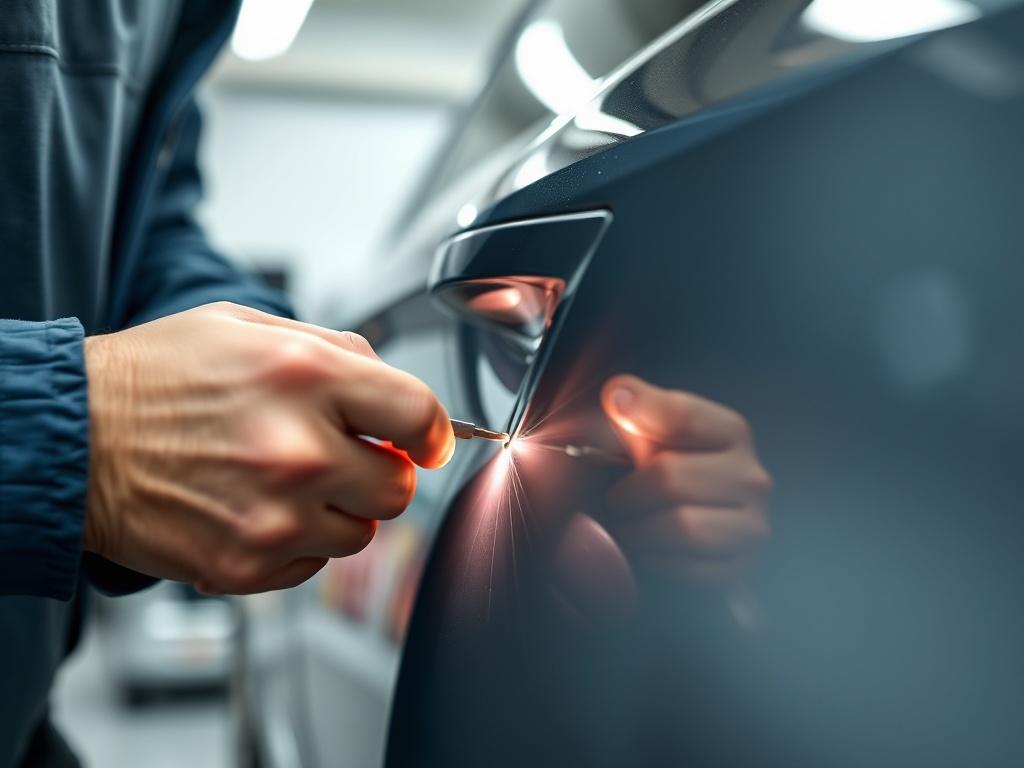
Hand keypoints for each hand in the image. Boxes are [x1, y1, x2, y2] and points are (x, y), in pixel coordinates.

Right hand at [83, 302, 453, 593]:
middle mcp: (296, 451)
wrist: (74, 440)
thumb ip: (336, 350)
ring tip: (288, 481)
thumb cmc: (157, 378)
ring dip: (340, 508)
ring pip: (362, 532)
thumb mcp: (247, 325)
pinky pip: (315, 565)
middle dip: (382, 470)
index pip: (420, 414)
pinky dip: (300, 543)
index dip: (433, 430)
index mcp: (303, 376)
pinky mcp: (246, 566)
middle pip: (401, 486)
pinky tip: (259, 509)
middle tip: (345, 455)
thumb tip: (394, 390)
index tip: (427, 440)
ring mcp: (273, 517)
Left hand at [600, 375, 770, 581]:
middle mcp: (752, 477)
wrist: (684, 525)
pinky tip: (652, 550)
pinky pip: (687, 569)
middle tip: (617, 501)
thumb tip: (618, 393)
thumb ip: (636, 406)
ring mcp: (753, 526)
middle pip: (670, 477)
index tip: (615, 406)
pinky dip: (656, 561)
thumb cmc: (662, 470)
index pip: (683, 415)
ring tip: (630, 526)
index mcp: (731, 432)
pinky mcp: (741, 568)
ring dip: (640, 530)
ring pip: (681, 526)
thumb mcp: (651, 431)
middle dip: (629, 492)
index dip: (641, 410)